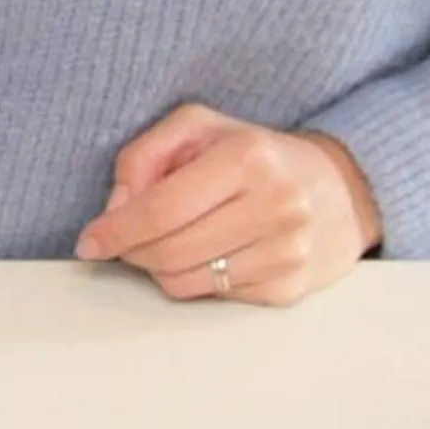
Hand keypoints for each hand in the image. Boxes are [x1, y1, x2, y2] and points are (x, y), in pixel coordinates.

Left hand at [74, 104, 382, 306]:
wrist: (340, 188)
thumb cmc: (254, 157)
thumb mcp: (197, 130)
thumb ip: (143, 156)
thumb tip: (114, 211)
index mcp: (249, 157)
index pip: (160, 209)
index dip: (114, 231)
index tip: (90, 242)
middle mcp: (276, 204)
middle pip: (167, 252)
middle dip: (133, 250)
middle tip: (129, 240)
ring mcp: (287, 251)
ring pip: (182, 282)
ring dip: (160, 268)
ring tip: (174, 240)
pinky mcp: (288, 287)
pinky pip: (210, 298)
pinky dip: (195, 280)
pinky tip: (213, 254)